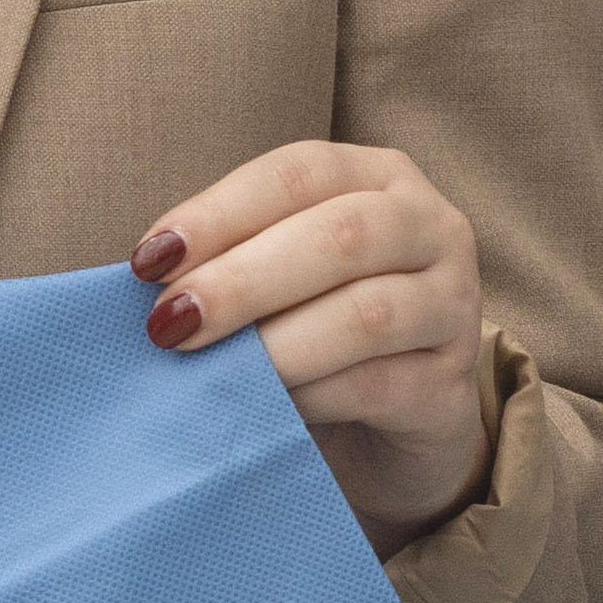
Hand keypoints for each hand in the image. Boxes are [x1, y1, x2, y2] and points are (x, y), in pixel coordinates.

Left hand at [136, 142, 493, 547]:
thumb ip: (228, 262)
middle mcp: (431, 226)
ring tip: (211, 371)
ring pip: (366, 313)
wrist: (390, 429)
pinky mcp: (451, 386)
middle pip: (338, 237)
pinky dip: (310, 396)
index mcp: (379, 177)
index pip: (299, 174)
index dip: (219, 212)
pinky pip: (376, 385)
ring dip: (275, 343)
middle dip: (241, 280)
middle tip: (168, 323)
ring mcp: (454, 305)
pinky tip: (265, 408)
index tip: (148, 260)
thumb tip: (150, 277)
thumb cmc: (315, 332)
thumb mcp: (275, 281)